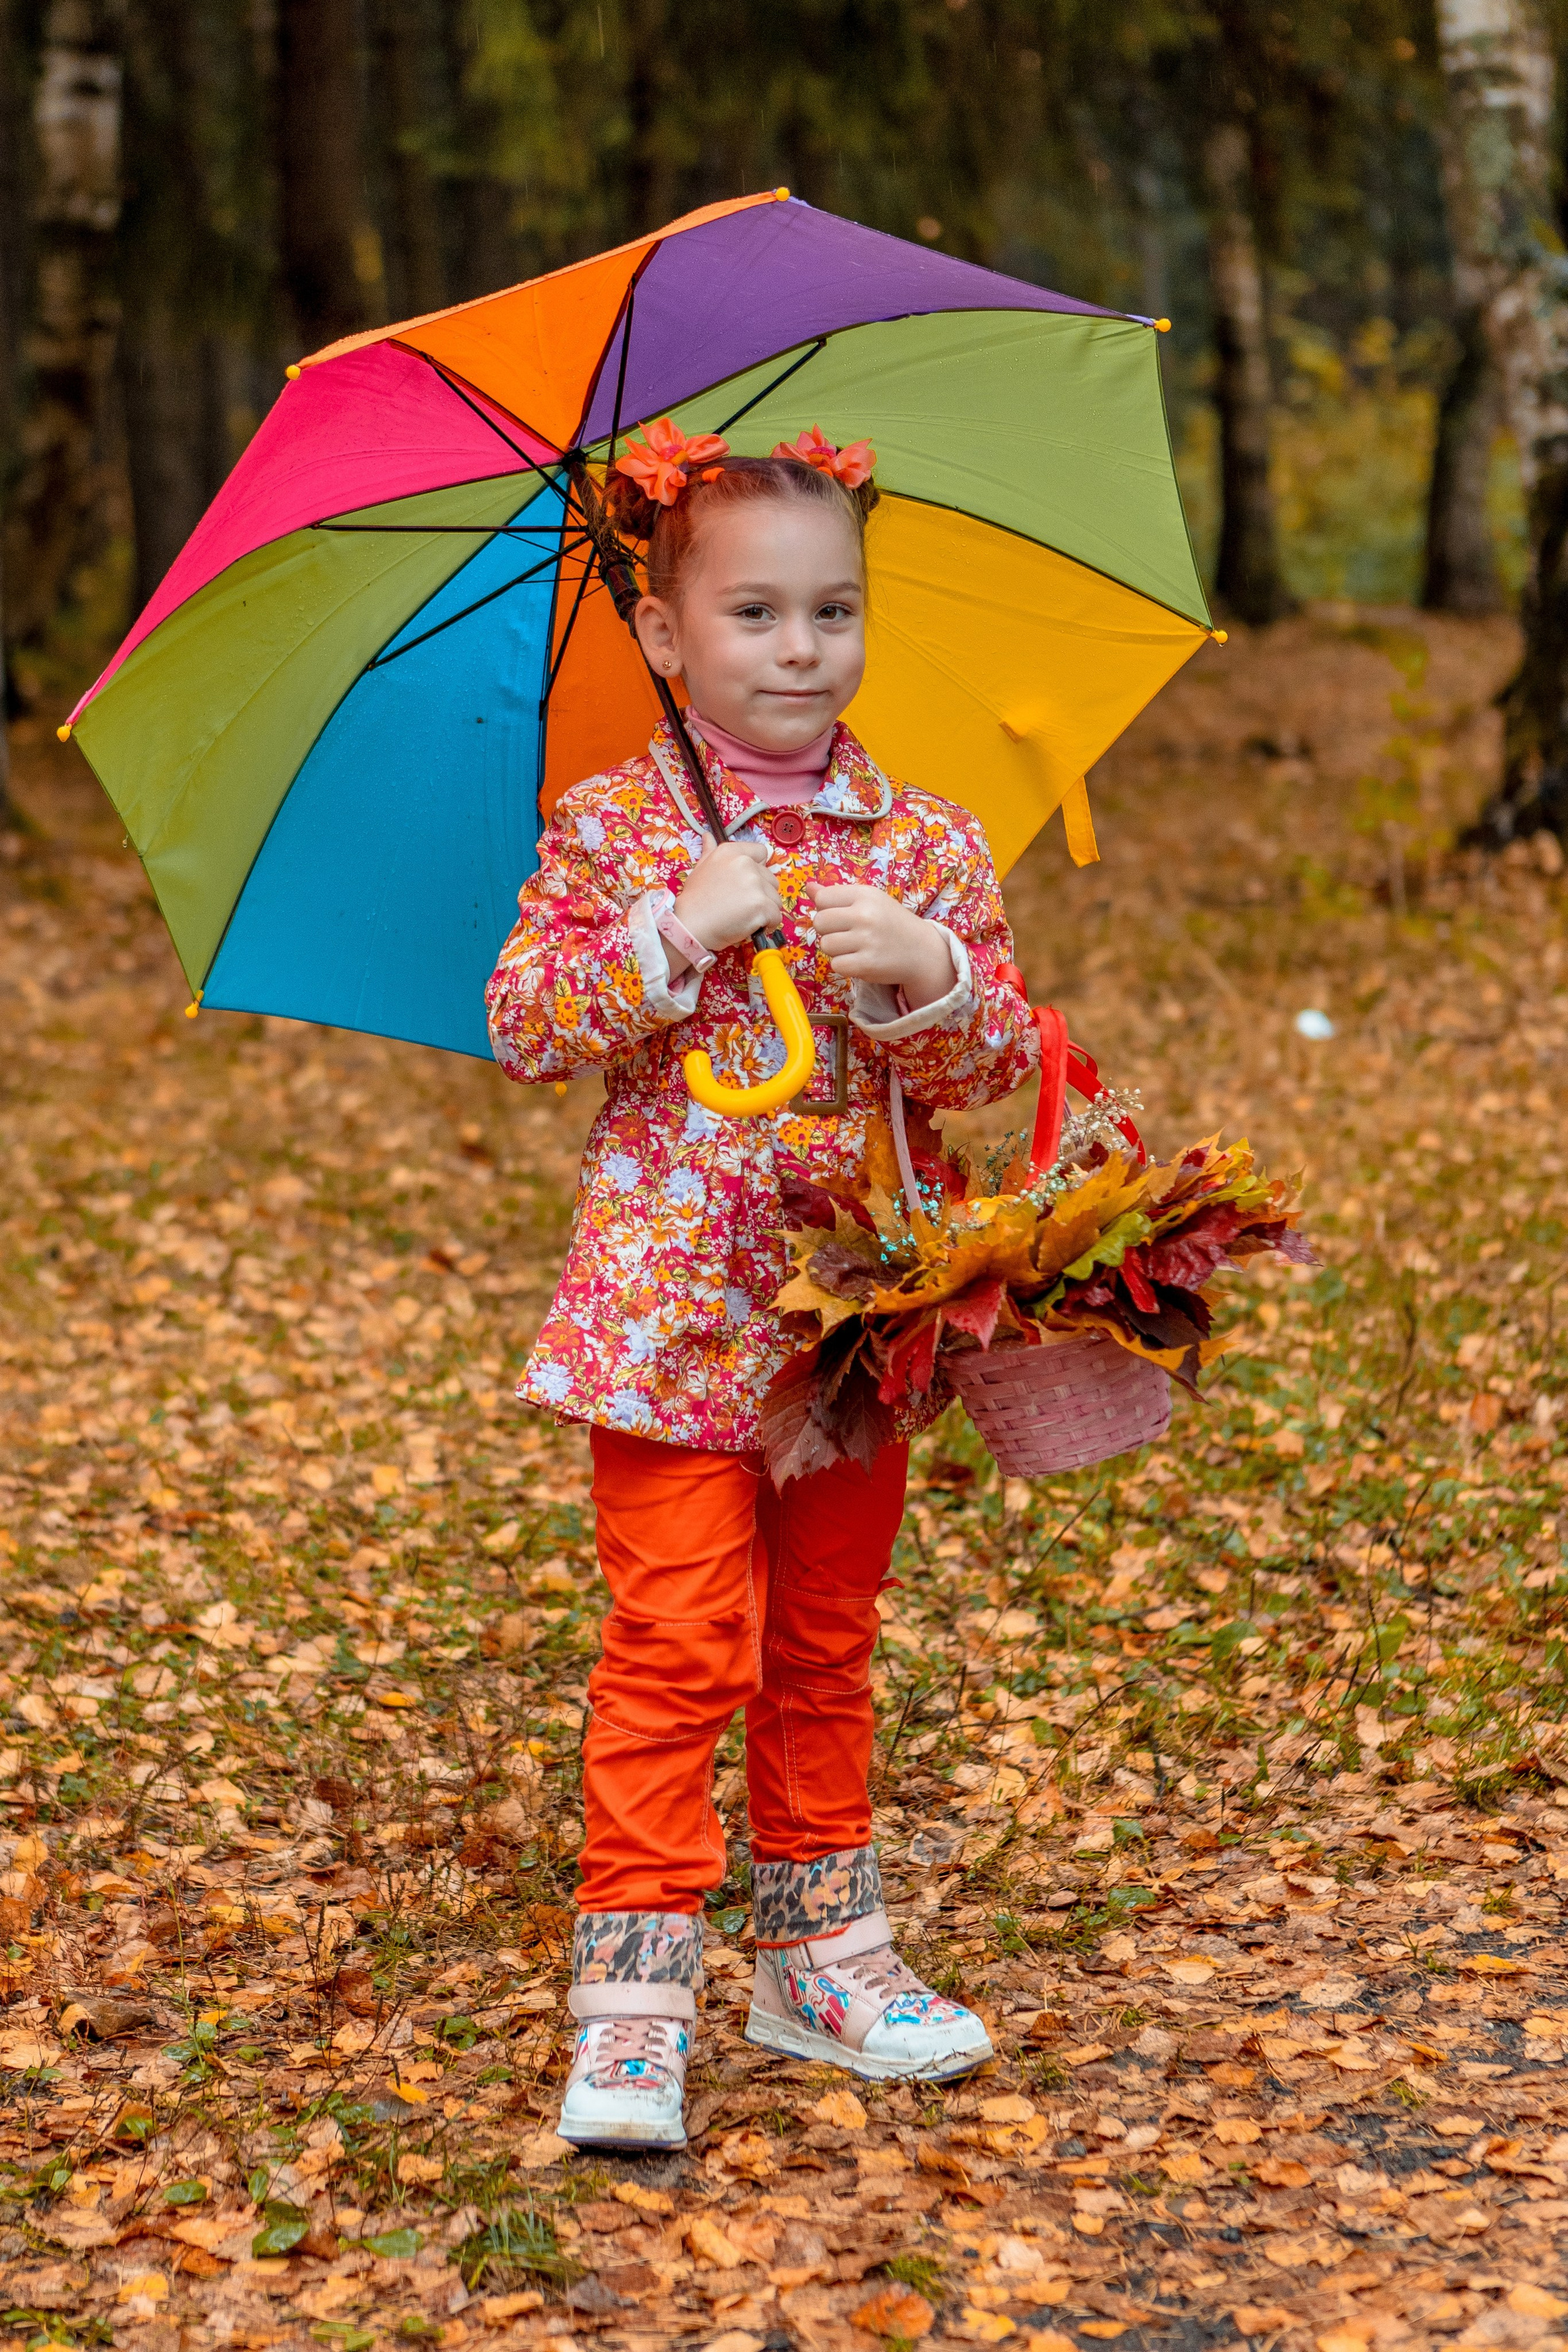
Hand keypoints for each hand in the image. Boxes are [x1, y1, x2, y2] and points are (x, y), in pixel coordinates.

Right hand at [667, 834, 781, 973]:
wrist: (689, 925)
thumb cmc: (694, 900)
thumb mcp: (700, 869)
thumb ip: (709, 851)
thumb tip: (707, 836)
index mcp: (731, 852)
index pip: (762, 852)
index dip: (758, 869)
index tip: (746, 883)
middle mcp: (745, 863)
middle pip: (771, 879)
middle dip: (761, 894)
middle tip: (740, 906)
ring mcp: (754, 884)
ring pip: (775, 899)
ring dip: (765, 910)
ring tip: (744, 917)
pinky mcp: (761, 905)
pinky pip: (776, 916)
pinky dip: (767, 924)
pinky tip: (751, 926)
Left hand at [807, 881, 955, 1007]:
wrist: (922, 951)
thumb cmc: (891, 923)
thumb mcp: (869, 901)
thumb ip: (838, 895)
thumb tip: (809, 887)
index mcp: (864, 894)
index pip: (822, 899)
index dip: (826, 910)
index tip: (842, 917)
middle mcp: (865, 914)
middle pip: (819, 922)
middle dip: (828, 931)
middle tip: (848, 935)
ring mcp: (866, 940)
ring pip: (825, 945)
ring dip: (836, 950)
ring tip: (855, 948)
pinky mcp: (866, 964)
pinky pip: (836, 964)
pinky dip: (844, 965)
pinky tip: (860, 960)